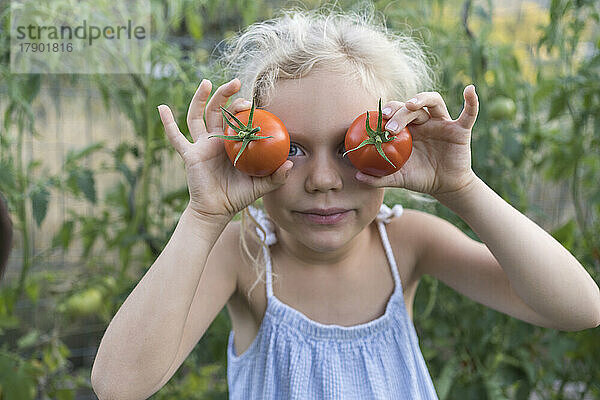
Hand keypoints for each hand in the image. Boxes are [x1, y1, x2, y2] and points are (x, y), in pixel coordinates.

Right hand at [158, 78, 292, 223]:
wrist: (217, 211)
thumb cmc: (238, 196)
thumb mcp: (261, 186)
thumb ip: (277, 176)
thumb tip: (290, 162)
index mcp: (232, 142)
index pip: (237, 118)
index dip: (242, 107)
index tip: (250, 102)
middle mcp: (216, 140)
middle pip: (217, 110)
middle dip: (225, 95)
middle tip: (235, 82)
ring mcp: (201, 145)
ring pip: (198, 116)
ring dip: (200, 98)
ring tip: (206, 82)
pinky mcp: (190, 154)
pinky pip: (176, 137)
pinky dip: (167, 123)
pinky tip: (161, 107)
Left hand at [355, 85, 478, 196]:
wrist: (444, 186)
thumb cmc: (420, 177)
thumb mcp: (398, 178)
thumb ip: (378, 177)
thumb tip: (357, 176)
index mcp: (408, 129)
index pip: (395, 112)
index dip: (386, 112)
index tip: (376, 119)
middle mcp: (424, 121)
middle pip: (411, 108)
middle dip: (399, 113)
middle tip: (389, 126)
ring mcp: (442, 123)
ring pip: (432, 102)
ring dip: (421, 99)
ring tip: (411, 105)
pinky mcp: (460, 130)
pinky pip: (469, 113)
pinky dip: (471, 101)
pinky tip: (469, 90)